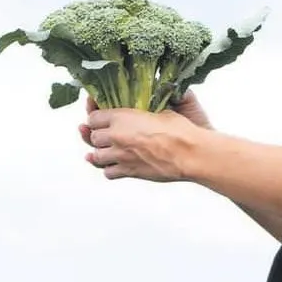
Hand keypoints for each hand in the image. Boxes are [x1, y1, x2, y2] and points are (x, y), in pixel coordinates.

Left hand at [76, 94, 207, 181]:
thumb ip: (144, 110)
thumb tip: (146, 107)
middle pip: (92, 137)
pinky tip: (114, 166)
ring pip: (97, 157)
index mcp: (121, 117)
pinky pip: (108, 173)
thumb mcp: (160, 109)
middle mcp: (116, 136)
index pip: (93, 117)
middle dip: (97, 136)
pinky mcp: (128, 171)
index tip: (97, 118)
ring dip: (101, 154)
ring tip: (107, 151)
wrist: (189, 153)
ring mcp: (120, 155)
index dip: (95, 118)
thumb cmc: (179, 131)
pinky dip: (110, 169)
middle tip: (105, 135)